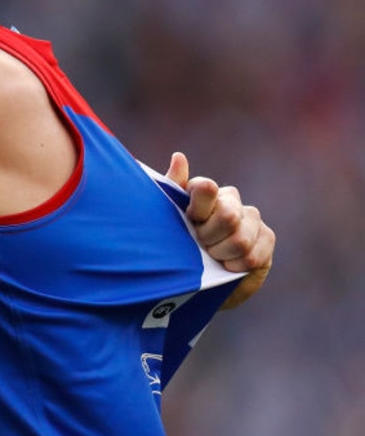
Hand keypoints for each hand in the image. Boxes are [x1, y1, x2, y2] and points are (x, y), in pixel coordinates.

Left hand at [165, 152, 274, 308]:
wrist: (200, 279)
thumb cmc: (179, 244)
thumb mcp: (168, 219)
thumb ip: (172, 188)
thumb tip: (179, 157)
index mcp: (204, 190)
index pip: (206, 189)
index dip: (199, 210)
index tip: (192, 221)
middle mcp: (230, 199)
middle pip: (227, 216)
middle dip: (209, 238)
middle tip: (200, 245)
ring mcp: (251, 218)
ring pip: (241, 239)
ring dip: (222, 254)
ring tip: (212, 256)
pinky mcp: (267, 237)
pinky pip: (253, 255)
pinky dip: (236, 265)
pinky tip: (228, 265)